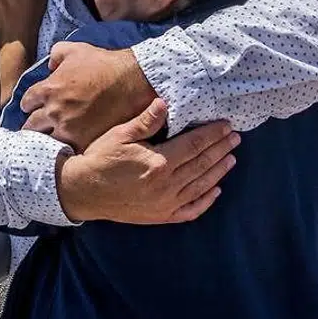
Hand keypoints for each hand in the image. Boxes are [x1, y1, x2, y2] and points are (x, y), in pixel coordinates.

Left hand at [22, 42, 156, 150]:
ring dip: (49, 137)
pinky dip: (67, 147)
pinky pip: (68, 149)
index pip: (27, 103)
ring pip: (47, 140)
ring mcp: (68, 128)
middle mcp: (54, 111)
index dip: (31, 104)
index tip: (35, 107)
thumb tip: (50, 66)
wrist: (132, 80)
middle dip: (34, 124)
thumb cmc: (103, 63)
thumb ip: (55, 54)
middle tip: (39, 126)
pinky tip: (69, 145)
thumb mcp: (74, 49)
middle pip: (31, 125)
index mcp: (48, 90)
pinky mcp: (84, 140)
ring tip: (52, 138)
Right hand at [55, 99, 238, 223]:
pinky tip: (215, 190)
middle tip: (235, 138)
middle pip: (202, 164)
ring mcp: (165, 203)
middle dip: (220, 149)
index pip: (194, 144)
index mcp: (158, 162)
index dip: (212, 134)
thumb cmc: (99, 159)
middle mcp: (167, 184)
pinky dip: (206, 201)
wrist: (82, 190)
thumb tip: (165, 103)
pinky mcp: (161, 216)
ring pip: (201, 186)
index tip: (226, 125)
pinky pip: (190, 210)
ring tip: (231, 159)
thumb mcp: (120, 135)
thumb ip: (145, 121)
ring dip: (219, 172)